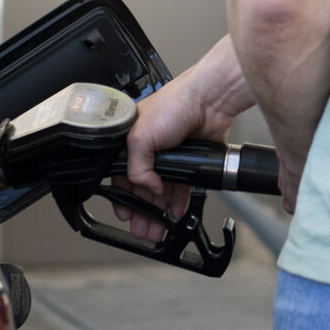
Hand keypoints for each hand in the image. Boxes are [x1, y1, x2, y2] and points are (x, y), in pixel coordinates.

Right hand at [123, 37, 252, 240]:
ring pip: (162, 191)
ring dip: (159, 211)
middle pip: (142, 188)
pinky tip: (175, 214)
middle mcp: (149, 148)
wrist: (209, 100)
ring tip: (158, 228)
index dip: (123, 197)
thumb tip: (147, 188)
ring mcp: (171, 155)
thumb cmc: (174, 104)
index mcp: (129, 140)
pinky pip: (182, 186)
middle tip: (142, 229)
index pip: (121, 176)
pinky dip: (178, 202)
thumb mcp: (140, 137)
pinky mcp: (190, 159)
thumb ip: (137, 168)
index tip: (126, 214)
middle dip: (141, 211)